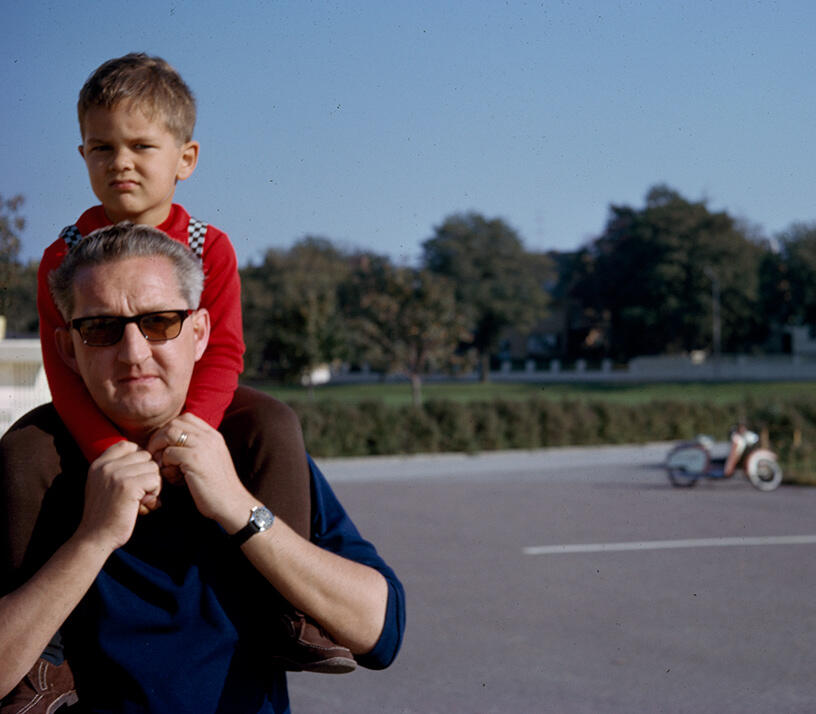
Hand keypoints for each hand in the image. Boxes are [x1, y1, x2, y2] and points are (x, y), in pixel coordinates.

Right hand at [77, 441, 162, 549]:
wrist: (95, 537)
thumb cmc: (105, 513)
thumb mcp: (103, 485)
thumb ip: (118, 469)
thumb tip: (149, 457)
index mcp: (99, 464)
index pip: (127, 444)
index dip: (139, 458)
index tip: (138, 476)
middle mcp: (106, 466)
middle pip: (144, 455)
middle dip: (148, 472)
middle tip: (143, 491)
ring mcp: (117, 474)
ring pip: (153, 467)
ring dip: (154, 484)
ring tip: (143, 499)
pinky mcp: (128, 485)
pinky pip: (155, 479)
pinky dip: (155, 493)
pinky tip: (144, 504)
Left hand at [147, 413, 250, 530]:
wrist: (231, 503)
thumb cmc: (218, 487)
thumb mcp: (212, 460)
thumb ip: (198, 449)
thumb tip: (173, 445)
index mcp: (214, 435)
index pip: (186, 417)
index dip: (170, 428)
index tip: (165, 445)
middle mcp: (209, 437)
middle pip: (174, 423)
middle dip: (159, 437)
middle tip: (156, 454)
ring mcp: (202, 446)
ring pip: (169, 434)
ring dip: (159, 449)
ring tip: (162, 465)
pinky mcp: (194, 460)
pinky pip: (169, 453)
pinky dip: (165, 464)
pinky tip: (172, 476)